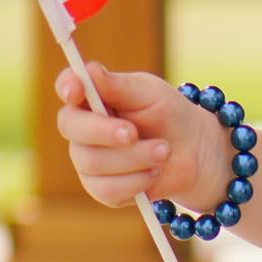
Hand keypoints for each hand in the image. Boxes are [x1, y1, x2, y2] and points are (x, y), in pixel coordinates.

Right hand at [54, 63, 225, 213]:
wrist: (194, 153)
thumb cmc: (169, 115)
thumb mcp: (151, 94)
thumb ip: (120, 86)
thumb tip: (90, 71)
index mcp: (92, 97)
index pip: (67, 87)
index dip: (67, 87)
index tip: (77, 90)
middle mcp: (82, 128)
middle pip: (72, 128)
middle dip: (104, 131)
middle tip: (133, 133)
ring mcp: (88, 159)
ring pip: (92, 162)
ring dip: (134, 157)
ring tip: (164, 151)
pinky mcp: (102, 189)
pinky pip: (107, 190)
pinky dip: (136, 181)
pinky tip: (154, 172)